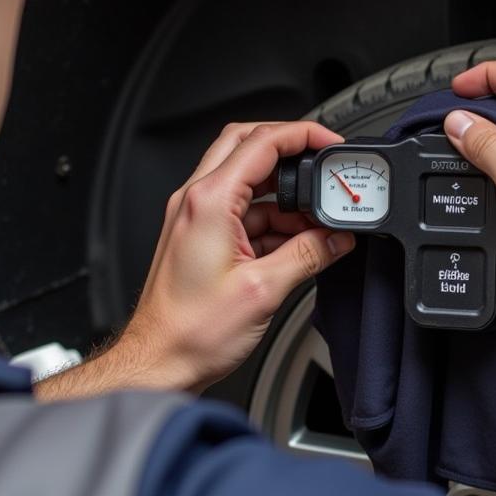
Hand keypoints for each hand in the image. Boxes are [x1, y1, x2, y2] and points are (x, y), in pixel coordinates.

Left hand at [101, 121, 354, 393]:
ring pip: (247, 179)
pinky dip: (272, 218)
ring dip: (285, 193)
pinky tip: (297, 242)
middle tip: (324, 164)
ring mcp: (196, 216)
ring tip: (317, 220)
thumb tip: (337, 237)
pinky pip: (242, 210)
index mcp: (209, 201)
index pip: (261, 141)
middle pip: (248, 145)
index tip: (331, 142)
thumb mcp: (264, 291)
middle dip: (292, 150)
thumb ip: (308, 255)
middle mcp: (196, 201)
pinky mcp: (200, 236)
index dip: (303, 134)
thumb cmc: (190, 331)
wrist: (159, 361)